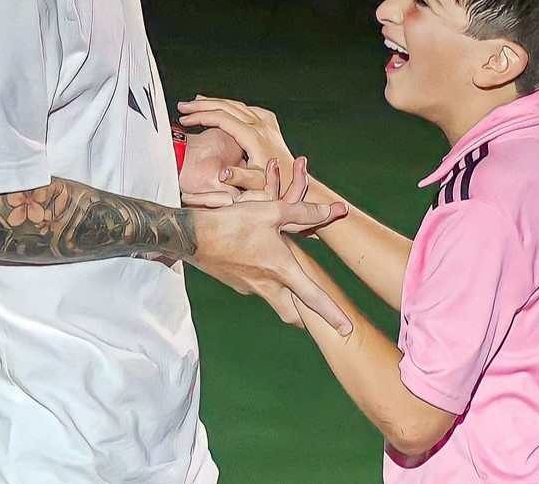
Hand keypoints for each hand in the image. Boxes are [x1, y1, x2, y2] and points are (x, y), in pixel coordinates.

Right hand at [177, 96, 291, 191]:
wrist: (295, 179)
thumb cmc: (276, 183)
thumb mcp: (256, 183)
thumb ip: (239, 177)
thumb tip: (222, 174)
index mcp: (253, 136)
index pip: (221, 118)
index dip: (201, 116)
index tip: (185, 119)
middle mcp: (260, 125)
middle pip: (226, 106)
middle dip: (202, 105)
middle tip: (183, 106)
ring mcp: (266, 122)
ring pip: (235, 104)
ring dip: (214, 102)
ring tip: (196, 103)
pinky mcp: (269, 123)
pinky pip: (245, 108)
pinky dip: (229, 106)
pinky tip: (221, 107)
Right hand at [188, 165, 350, 333]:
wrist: (192, 236)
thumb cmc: (232, 222)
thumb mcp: (272, 211)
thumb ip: (305, 212)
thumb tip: (334, 209)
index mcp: (280, 269)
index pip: (313, 298)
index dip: (332, 314)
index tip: (346, 329)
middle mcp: (267, 285)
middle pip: (293, 313)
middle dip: (306, 318)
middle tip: (317, 320)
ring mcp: (249, 288)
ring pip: (275, 301)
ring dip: (287, 299)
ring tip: (293, 287)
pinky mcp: (236, 284)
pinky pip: (258, 288)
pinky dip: (266, 283)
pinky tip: (262, 265)